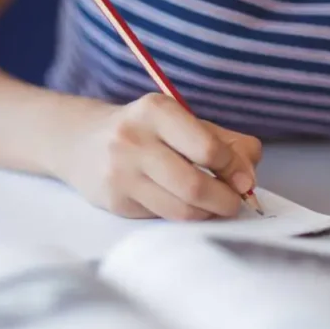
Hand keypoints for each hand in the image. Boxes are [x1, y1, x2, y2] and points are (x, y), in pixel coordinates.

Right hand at [56, 94, 262, 220]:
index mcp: (157, 111)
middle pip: (195, 185)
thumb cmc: (146, 131)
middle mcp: (133, 140)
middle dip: (225, 200)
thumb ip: (226, 142)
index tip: (243, 178)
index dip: (235, 169)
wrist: (81, 141)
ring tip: (213, 206)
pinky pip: (163, 217)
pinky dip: (182, 215)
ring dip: (207, 213)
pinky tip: (180, 202)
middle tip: (234, 202)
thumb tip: (248, 176)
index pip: (209, 149)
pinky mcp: (115, 202)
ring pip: (181, 210)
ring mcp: (120, 174)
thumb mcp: (184, 122)